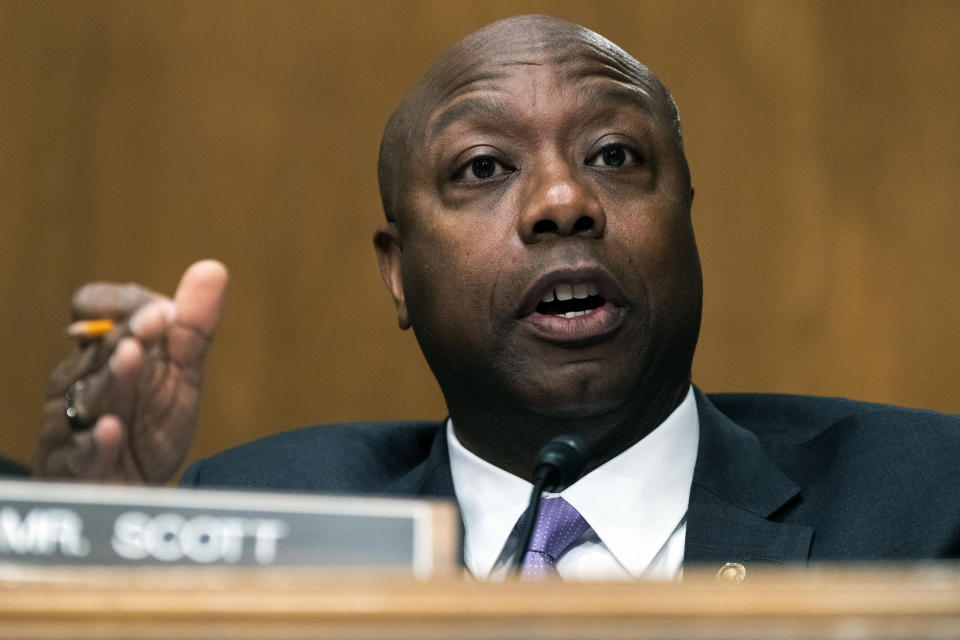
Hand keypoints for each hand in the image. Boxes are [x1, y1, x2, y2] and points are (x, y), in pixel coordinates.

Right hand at [33, 260, 228, 483]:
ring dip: (112, 375)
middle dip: (127, 332)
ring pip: (89, 394)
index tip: (164, 308)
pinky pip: (82, 452)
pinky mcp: (76, 468)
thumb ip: (191, 329)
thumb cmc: (146, 427)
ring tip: (133, 355)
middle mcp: (79, 379)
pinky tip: (113, 429)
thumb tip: (213, 268)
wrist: (129, 494)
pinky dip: (97, 441)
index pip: (93, 306)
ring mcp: (73, 422)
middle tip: (156, 318)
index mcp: (102, 351)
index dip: (126, 302)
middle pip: (98, 347)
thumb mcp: (176, 375)